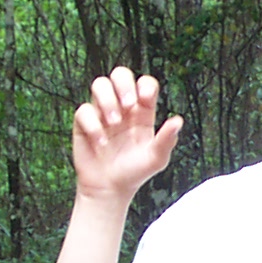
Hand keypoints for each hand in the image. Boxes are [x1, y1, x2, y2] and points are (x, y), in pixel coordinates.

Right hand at [71, 67, 182, 203]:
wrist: (111, 188)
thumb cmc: (136, 172)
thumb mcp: (156, 159)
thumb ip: (167, 140)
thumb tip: (178, 120)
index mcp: (143, 112)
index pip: (144, 84)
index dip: (144, 85)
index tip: (145, 100)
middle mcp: (122, 108)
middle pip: (120, 74)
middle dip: (123, 84)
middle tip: (128, 106)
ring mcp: (102, 112)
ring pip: (99, 84)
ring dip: (107, 100)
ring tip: (114, 122)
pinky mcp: (84, 123)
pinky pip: (83, 110)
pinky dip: (93, 125)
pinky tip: (101, 143)